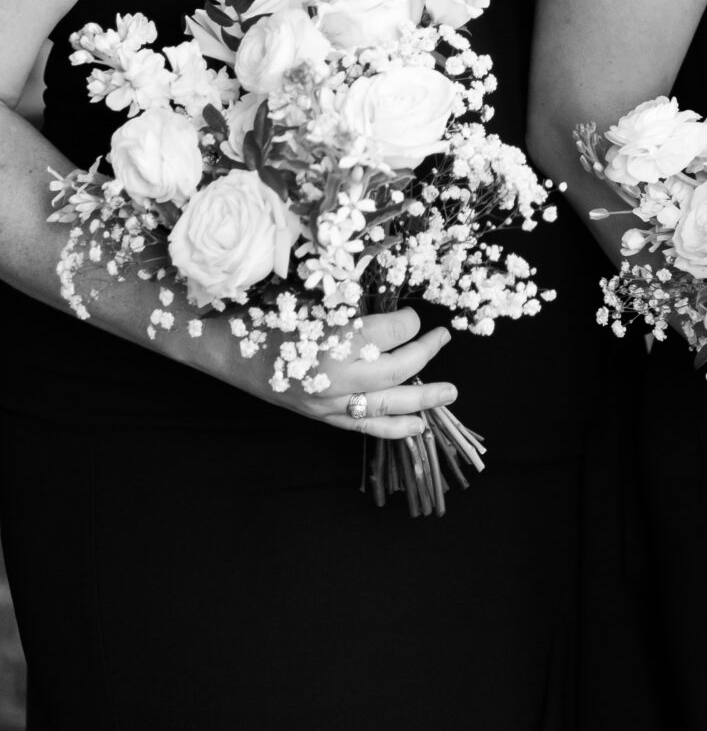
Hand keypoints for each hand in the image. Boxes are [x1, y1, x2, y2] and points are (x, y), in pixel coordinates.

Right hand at [277, 309, 458, 441]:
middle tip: (444, 338)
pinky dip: (395, 428)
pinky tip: (420, 426)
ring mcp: (330, 403)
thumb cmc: (271, 318)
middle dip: (426, 353)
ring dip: (423, 398)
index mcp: (334, 340)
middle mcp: (336, 377)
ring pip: (387, 405)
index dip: (409, 322)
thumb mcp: (315, 302)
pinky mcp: (324, 418)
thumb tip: (393, 312)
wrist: (232, 353)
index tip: (412, 315)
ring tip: (450, 392)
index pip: (391, 333)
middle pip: (396, 370)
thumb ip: (355, 310)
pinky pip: (366, 428)